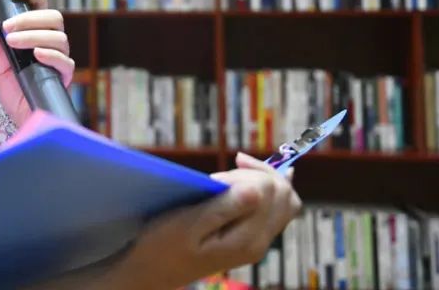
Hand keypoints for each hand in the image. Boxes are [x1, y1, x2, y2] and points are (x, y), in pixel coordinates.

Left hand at [0, 0, 74, 127]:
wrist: (23, 120)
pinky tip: (36, 55)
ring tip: (13, 43)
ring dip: (33, 36)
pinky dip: (51, 55)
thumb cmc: (15, 94)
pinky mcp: (64, 77)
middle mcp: (52, 43)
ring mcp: (60, 59)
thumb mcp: (0, 69)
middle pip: (54, 18)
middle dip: (29, 19)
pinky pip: (64, 61)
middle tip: (7, 28)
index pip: (40, 6)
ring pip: (58, 37)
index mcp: (38, 35)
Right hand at [105, 152, 301, 289]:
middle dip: (259, 173)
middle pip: (285, 194)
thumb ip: (224, 208)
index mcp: (247, 240)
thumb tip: (257, 189)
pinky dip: (265, 190)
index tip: (217, 178)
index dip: (246, 174)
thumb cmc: (163, 245)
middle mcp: (260, 242)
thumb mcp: (188, 224)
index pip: (269, 189)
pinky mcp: (251, 238)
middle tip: (227, 170)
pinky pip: (275, 209)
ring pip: (285, 201)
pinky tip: (249, 180)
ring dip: (264, 179)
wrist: (153, 270)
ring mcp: (258, 242)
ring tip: (238, 169)